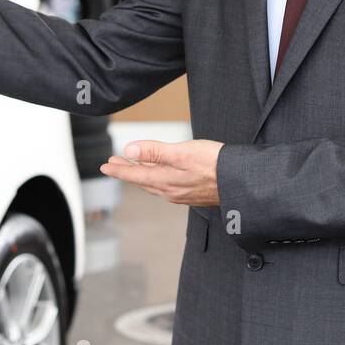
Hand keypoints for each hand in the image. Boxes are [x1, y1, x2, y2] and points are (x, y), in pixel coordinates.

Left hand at [101, 139, 223, 206]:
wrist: (240, 182)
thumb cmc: (215, 164)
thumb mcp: (182, 152)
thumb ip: (155, 151)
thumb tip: (129, 151)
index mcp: (165, 180)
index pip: (135, 175)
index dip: (119, 170)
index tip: (105, 166)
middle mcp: (170, 191)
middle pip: (142, 180)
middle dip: (127, 171)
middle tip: (113, 164)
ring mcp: (182, 194)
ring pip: (154, 184)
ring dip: (141, 175)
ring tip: (133, 167)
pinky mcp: (193, 193)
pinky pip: (167, 186)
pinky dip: (157, 178)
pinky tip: (160, 175)